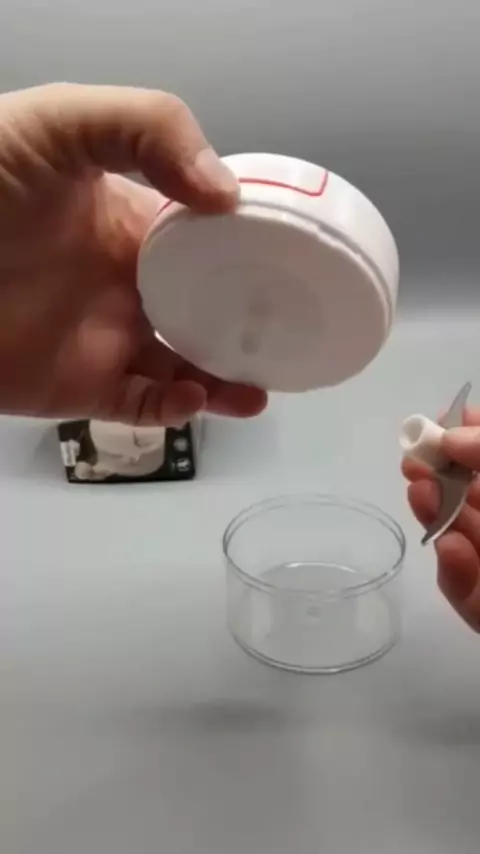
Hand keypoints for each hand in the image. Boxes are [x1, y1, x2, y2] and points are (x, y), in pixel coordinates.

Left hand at [0, 83, 266, 424]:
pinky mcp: (79, 386)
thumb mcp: (65, 122)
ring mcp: (105, 340)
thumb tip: (227, 196)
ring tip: (261, 390)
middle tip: (291, 338)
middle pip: (204, 314)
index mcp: (133, 225)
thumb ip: (150, 130)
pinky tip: (197, 397)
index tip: (294, 263)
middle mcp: (127, 286)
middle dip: (248, 328)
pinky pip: (138, 408)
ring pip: (182, 369)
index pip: (209, 245)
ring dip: (225, 381)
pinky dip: (172, 411)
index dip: (251, 255)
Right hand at [403, 409, 479, 631]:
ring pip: (461, 541)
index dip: (472, 435)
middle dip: (442, 475)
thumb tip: (454, 435)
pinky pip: (466, 595)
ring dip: (438, 515)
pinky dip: (456, 574)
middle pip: (473, 499)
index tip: (445, 415)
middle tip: (411, 456)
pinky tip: (452, 550)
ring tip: (419, 491)